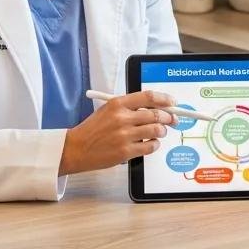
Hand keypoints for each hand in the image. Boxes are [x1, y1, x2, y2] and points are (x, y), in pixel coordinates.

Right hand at [59, 90, 177, 174]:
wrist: (76, 148)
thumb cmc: (93, 129)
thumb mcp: (108, 110)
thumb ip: (130, 107)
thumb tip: (155, 107)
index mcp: (117, 103)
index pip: (149, 97)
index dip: (165, 99)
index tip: (172, 103)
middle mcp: (122, 118)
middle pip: (156, 114)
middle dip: (169, 117)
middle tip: (172, 120)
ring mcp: (124, 135)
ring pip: (156, 130)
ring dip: (162, 132)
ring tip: (159, 132)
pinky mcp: (125, 151)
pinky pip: (150, 146)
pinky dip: (154, 144)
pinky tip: (150, 143)